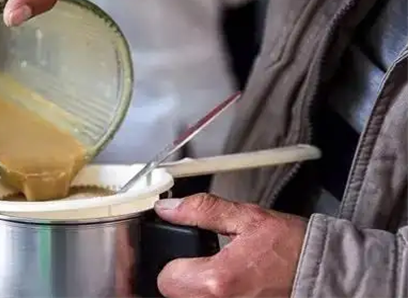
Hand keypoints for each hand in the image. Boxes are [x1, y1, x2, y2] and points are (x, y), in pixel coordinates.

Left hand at [154, 193, 306, 297]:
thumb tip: (168, 209)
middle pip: (175, 294)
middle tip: (209, 265)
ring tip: (225, 278)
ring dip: (200, 289)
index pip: (166, 278)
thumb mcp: (249, 219)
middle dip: (186, 277)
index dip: (174, 261)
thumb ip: (203, 211)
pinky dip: (216, 297)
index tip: (189, 254)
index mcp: (217, 281)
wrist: (330, 278)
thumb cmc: (295, 250)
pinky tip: (235, 288)